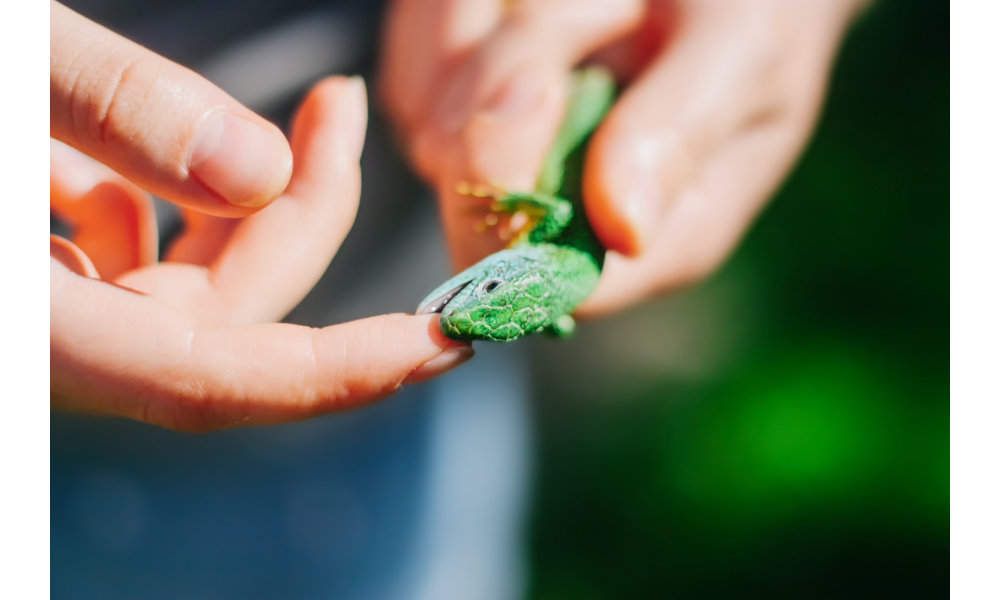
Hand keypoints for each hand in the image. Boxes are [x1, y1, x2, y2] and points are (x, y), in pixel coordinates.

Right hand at [50, 2, 472, 431]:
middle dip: (304, 215)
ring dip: (250, 201)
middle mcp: (46, 345)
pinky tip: (144, 130)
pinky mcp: (44, 279)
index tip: (449, 339)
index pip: (209, 381)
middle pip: (219, 317)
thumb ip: (110, 108)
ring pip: (185, 284)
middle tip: (344, 110)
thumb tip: (261, 171)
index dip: (340, 369)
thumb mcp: (5, 61)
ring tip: (307, 109)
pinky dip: (163, 194)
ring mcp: (48, 315)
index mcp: (32, 330)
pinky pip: (134, 252)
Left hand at [379, 0, 864, 316]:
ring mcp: (504, 170)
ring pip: (432, 129)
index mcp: (644, 242)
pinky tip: (526, 0)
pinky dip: (458, 21)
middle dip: (513, 87)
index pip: (546, 282)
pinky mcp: (461, 115)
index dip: (517, 209)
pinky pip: (413, 80)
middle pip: (471, 204)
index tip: (546, 87)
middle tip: (598, 8)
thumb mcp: (742, 55)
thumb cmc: (754, 8)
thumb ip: (681, 134)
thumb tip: (624, 231)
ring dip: (499, 39)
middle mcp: (564, 222)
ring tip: (596, 0)